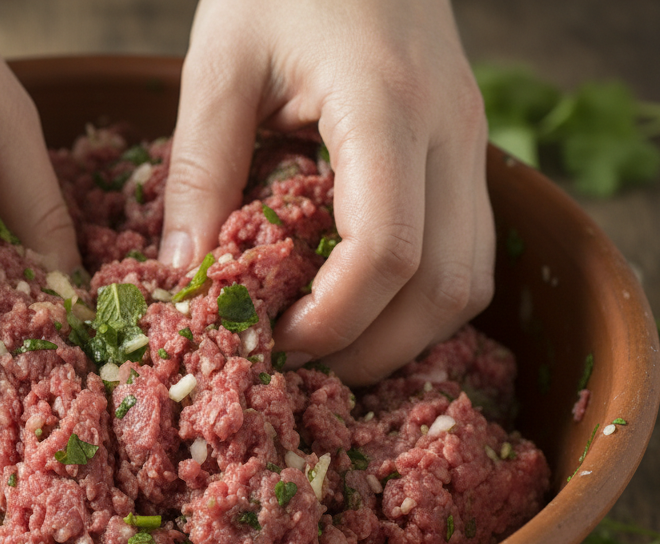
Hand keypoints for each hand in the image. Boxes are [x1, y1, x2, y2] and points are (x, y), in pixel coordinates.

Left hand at [161, 0, 493, 383]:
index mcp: (386, 105)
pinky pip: (469, 256)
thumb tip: (184, 276)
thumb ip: (200, 170)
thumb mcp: (219, 64)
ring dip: (405, 336)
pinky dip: (420, 302)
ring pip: (471, 283)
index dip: (333, 320)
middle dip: (372, 350)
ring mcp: (474, 144)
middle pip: (446, 288)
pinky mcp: (470, 154)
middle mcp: (451, 131)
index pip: (387, 249)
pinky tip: (362, 303)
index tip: (274, 340)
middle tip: (297, 362)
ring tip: (327, 344)